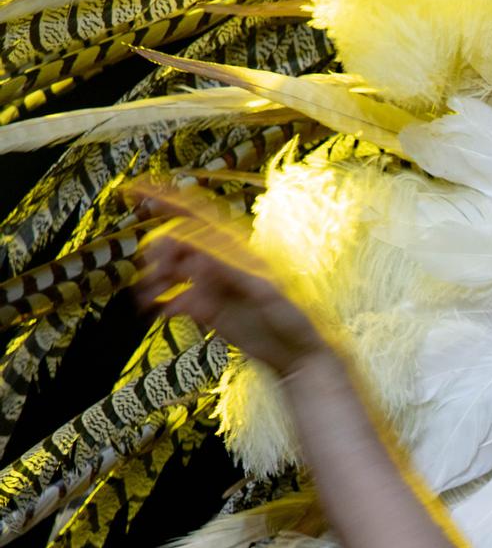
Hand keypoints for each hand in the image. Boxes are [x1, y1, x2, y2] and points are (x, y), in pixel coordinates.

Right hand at [128, 179, 336, 374]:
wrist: (299, 355)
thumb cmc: (294, 318)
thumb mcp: (265, 291)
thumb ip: (230, 272)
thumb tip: (196, 255)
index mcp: (237, 249)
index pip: (198, 215)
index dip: (167, 200)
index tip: (136, 191)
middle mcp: (221, 263)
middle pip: (177, 243)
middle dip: (160, 250)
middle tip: (159, 267)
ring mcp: (212, 285)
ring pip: (171, 271)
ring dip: (155, 278)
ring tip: (149, 294)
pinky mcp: (207, 309)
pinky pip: (176, 299)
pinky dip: (163, 303)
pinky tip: (161, 311)